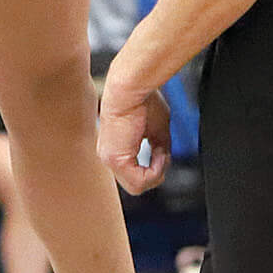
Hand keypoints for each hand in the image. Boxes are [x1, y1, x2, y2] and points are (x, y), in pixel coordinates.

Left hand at [97, 74, 170, 194]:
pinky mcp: (114, 159)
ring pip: (137, 186)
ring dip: (156, 173)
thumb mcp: (156, 129)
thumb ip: (158, 148)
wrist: (130, 86)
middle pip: (135, 182)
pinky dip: (154, 172)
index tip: (162, 153)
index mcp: (115, 146)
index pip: (134, 171)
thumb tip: (164, 162)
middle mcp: (109, 154)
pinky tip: (158, 154)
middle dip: (155, 172)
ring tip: (161, 153)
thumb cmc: (141, 98)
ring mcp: (109, 158)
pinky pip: (139, 182)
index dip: (153, 167)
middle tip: (163, 155)